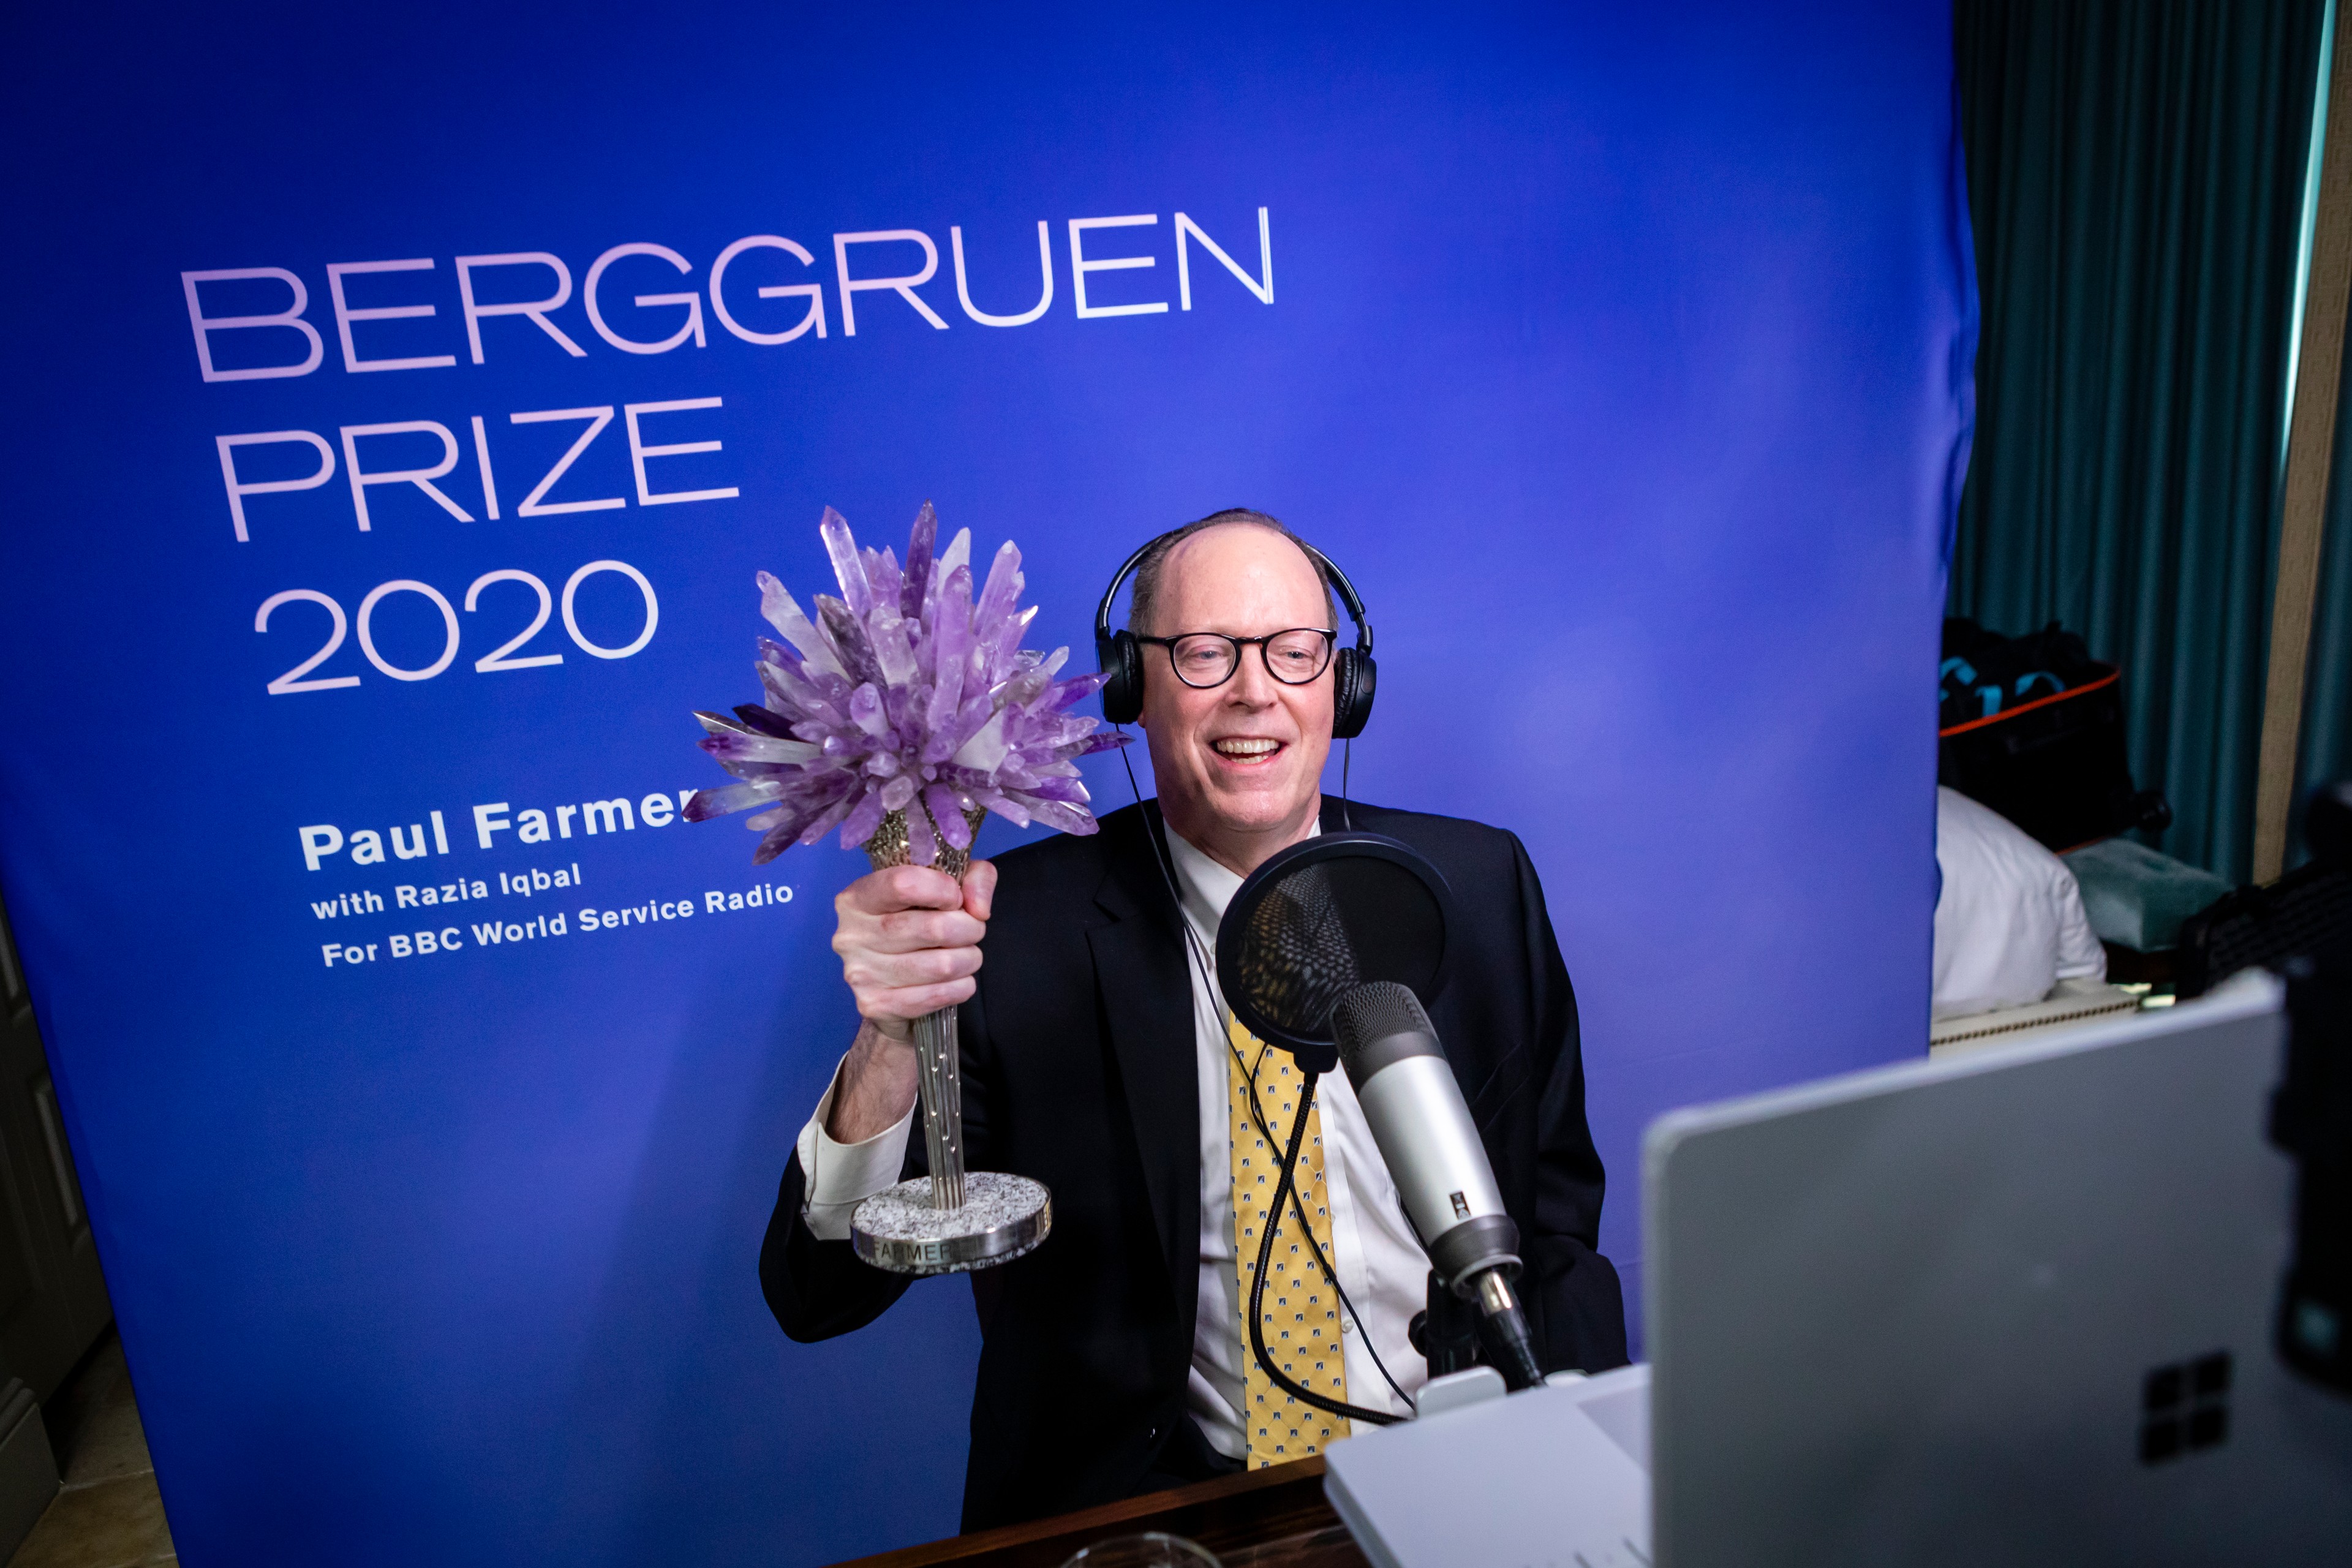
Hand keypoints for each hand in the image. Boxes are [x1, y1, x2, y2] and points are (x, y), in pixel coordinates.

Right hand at [832, 861, 995, 1038]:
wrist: (893, 984)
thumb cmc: (918, 924)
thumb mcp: (946, 888)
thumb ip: (974, 879)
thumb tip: (979, 909)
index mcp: (858, 897)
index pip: (905, 884)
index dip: (945, 890)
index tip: (956, 899)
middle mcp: (852, 935)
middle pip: (933, 928)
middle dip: (969, 929)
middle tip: (971, 931)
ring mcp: (861, 974)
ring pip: (941, 965)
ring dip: (968, 959)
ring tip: (966, 956)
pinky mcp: (876, 1005)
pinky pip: (937, 996)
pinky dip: (960, 987)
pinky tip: (957, 980)